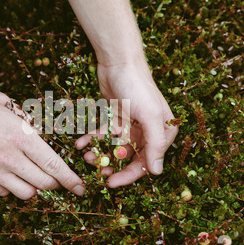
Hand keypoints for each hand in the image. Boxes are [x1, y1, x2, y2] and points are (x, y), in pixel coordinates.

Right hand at [0, 90, 84, 198]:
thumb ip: (23, 116)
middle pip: (44, 184)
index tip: (81, 187)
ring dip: (34, 187)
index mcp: (20, 136)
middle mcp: (10, 158)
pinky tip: (7, 175)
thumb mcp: (2, 102)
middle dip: (56, 184)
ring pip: (26, 193)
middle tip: (56, 179)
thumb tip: (35, 125)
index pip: (54, 165)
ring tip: (31, 176)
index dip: (71, 179)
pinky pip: (4, 193)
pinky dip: (11, 188)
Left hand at [75, 61, 177, 186]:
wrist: (119, 61)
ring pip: (114, 146)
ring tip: (86, 156)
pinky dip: (93, 139)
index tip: (110, 183)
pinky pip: (104, 133)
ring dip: (100, 153)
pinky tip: (81, 143)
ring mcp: (132, 124)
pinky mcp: (116, 117)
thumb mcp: (150, 115)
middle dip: (112, 164)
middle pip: (129, 157)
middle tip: (96, 171)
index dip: (128, 175)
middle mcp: (148, 131)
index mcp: (162, 133)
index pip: (146, 162)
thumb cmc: (138, 86)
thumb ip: (155, 144)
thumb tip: (157, 172)